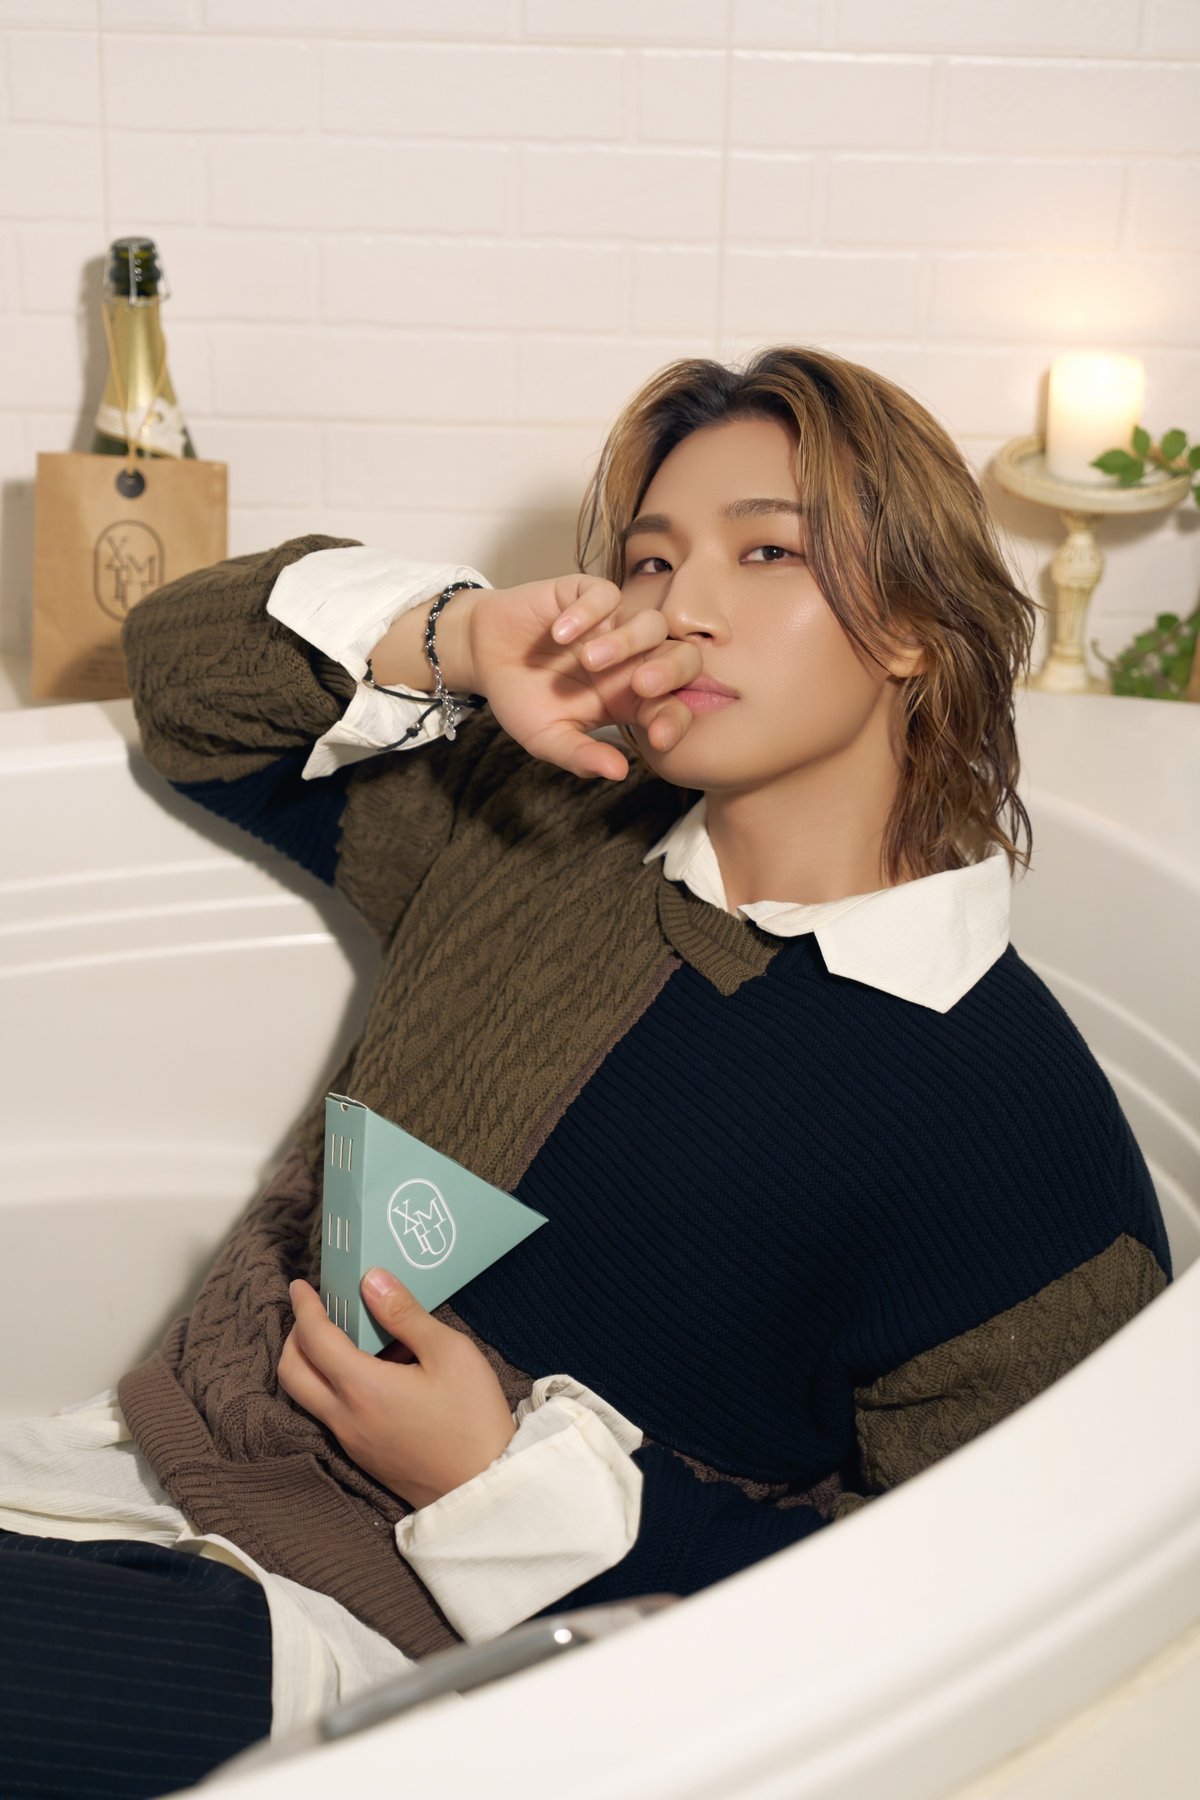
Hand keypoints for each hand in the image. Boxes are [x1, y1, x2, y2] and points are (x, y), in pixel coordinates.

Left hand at [277, 1269, 517, 1509]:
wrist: (484, 1486)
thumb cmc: (472, 1417)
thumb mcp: (450, 1352)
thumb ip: (405, 1314)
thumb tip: (372, 1281)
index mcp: (362, 1388)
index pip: (314, 1338)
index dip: (304, 1307)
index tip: (301, 1286)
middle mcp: (345, 1417)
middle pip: (291, 1372)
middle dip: (294, 1336)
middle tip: (313, 1313)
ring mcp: (350, 1441)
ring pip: (305, 1396)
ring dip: (308, 1363)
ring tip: (339, 1338)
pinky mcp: (362, 1456)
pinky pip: (329, 1414)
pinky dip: (329, 1385)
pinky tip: (367, 1373)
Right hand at [466, 573, 703, 782]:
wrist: (482, 656)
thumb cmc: (521, 698)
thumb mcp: (546, 738)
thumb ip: (581, 756)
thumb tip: (619, 772)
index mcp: (631, 699)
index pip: (672, 706)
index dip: (675, 720)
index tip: (659, 737)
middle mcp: (632, 660)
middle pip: (681, 657)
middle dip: (672, 671)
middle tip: (642, 686)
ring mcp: (612, 625)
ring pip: (650, 623)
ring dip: (627, 641)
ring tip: (588, 660)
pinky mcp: (585, 595)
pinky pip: (606, 594)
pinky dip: (588, 612)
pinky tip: (560, 633)